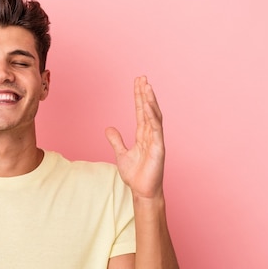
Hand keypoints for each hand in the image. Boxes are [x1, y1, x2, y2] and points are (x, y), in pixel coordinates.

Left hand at [105, 76, 164, 198]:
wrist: (142, 191)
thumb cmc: (136, 175)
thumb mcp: (121, 154)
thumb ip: (116, 140)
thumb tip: (108, 128)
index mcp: (143, 135)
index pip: (141, 111)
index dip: (139, 97)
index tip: (137, 82)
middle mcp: (151, 135)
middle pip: (149, 110)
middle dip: (145, 94)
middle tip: (142, 77)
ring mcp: (156, 141)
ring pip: (154, 116)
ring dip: (151, 101)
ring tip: (147, 86)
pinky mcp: (159, 148)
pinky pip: (156, 130)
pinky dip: (152, 117)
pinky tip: (149, 106)